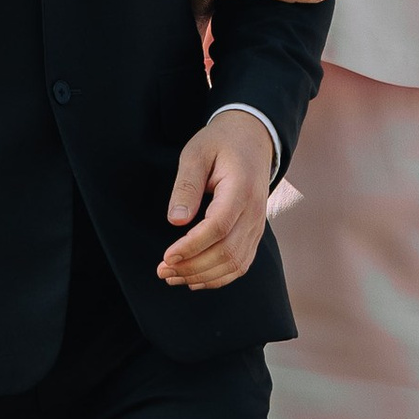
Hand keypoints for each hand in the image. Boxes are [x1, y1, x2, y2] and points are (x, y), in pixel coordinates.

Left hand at [158, 112, 276, 290]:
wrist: (252, 140)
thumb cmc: (220, 144)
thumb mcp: (196, 154)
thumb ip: (186, 185)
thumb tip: (175, 220)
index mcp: (241, 190)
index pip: (218, 227)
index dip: (192, 246)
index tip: (167, 257)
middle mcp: (254, 212)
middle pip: (227, 252)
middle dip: (192, 266)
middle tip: (162, 270)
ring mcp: (257, 225)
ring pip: (234, 264)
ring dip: (202, 276)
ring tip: (172, 276)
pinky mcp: (254, 234)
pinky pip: (240, 264)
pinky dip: (218, 277)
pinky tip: (194, 278)